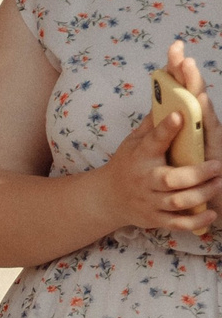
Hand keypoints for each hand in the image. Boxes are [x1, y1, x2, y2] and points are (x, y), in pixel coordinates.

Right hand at [91, 41, 221, 236]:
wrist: (106, 198)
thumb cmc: (128, 164)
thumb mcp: (134, 141)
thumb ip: (154, 124)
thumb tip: (170, 94)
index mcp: (140, 156)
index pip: (153, 140)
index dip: (166, 128)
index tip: (179, 114)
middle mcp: (144, 179)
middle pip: (171, 179)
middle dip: (195, 174)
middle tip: (217, 165)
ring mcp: (149, 201)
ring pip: (178, 201)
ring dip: (201, 194)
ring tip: (217, 184)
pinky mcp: (155, 218)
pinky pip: (178, 223)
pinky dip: (195, 222)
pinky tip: (211, 214)